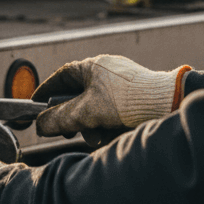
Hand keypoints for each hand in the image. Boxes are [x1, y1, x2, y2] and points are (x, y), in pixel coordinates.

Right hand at [33, 55, 189, 141]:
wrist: (166, 103)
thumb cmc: (126, 101)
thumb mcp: (85, 112)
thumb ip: (59, 119)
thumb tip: (40, 125)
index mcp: (92, 67)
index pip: (61, 77)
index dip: (46, 92)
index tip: (36, 105)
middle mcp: (106, 73)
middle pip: (78, 98)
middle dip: (74, 119)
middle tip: (71, 131)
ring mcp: (121, 86)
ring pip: (96, 110)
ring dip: (93, 127)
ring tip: (100, 136)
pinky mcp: (134, 99)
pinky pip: (113, 115)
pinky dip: (110, 127)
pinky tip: (115, 134)